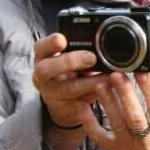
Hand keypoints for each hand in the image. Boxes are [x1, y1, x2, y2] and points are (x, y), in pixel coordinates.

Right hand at [32, 33, 109, 149]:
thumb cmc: (73, 74)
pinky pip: (79, 103)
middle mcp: (43, 75)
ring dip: (91, 81)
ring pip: (69, 87)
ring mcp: (50, 93)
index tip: (62, 40)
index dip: (50, 43)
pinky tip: (105, 90)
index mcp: (45, 57)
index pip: (41, 47)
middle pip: (47, 68)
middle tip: (91, 58)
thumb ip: (83, 51)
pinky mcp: (62, 109)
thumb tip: (105, 44)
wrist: (68, 103)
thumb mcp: (74, 60)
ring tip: (108, 76)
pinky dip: (94, 95)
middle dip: (70, 61)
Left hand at [78, 72, 149, 149]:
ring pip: (116, 123)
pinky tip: (83, 106)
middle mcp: (148, 144)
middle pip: (134, 116)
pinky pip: (100, 137)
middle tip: (117, 74)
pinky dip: (89, 122)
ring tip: (101, 82)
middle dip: (124, 94)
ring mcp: (130, 148)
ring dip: (107, 102)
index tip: (143, 73)